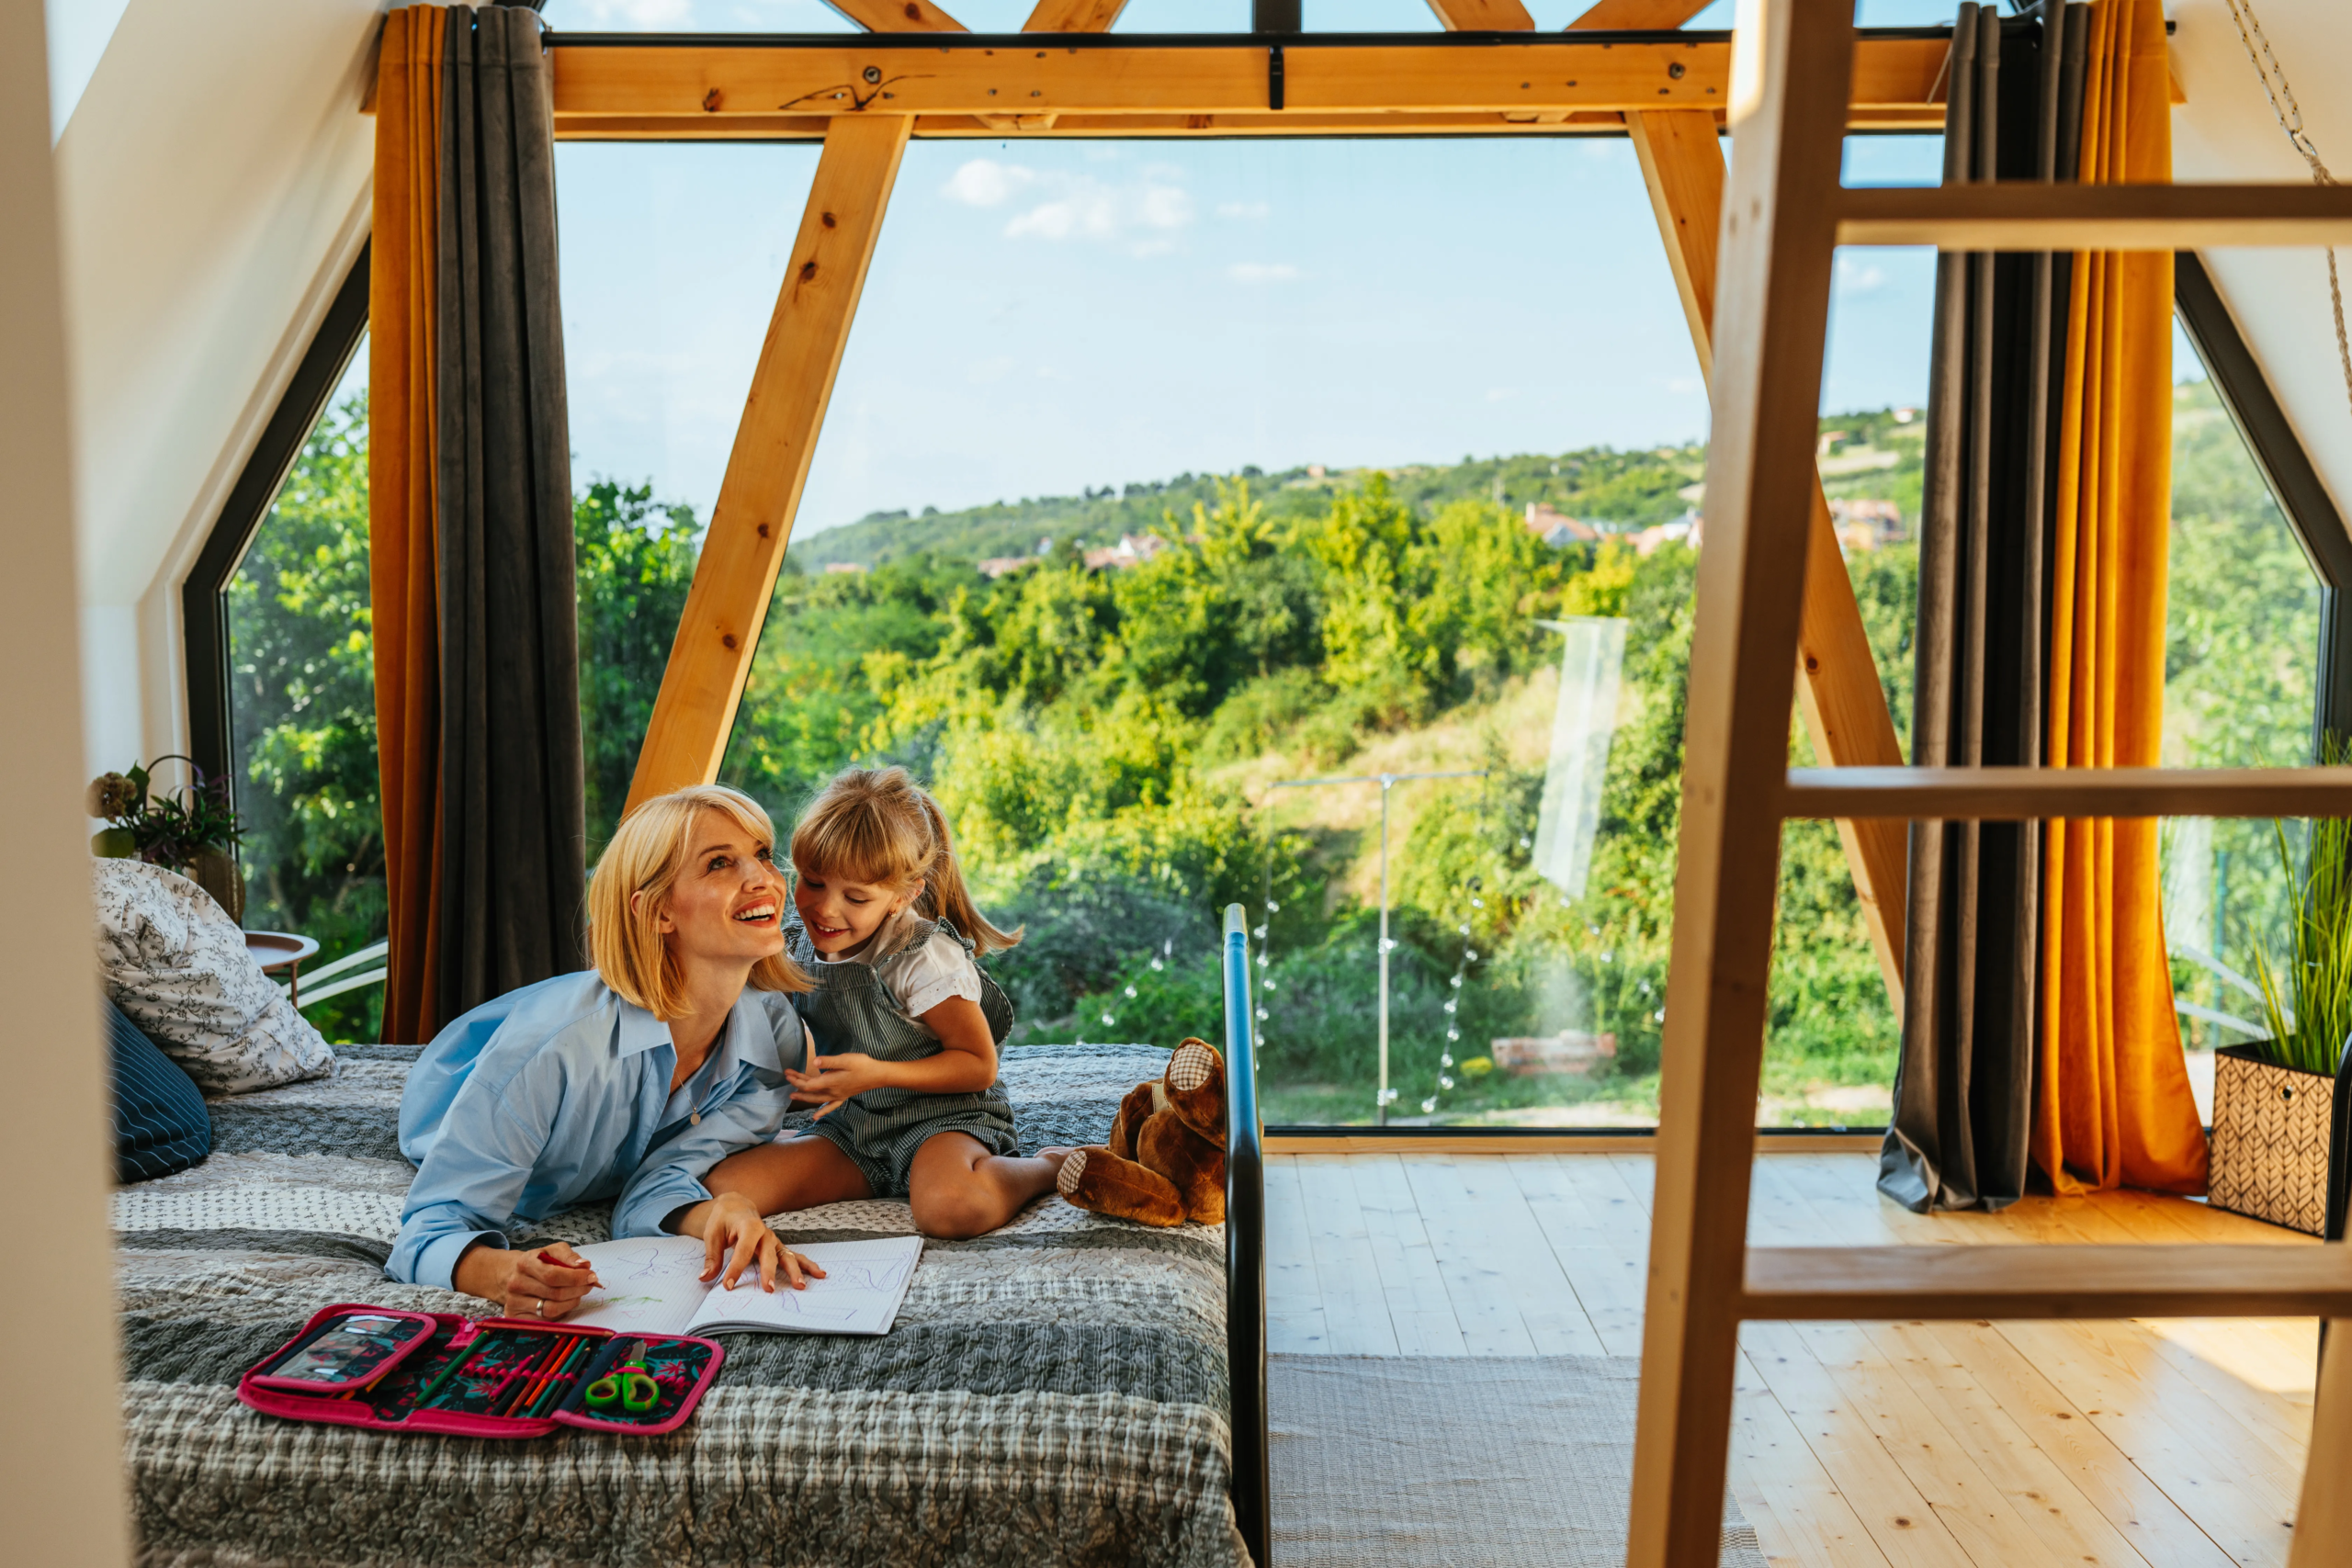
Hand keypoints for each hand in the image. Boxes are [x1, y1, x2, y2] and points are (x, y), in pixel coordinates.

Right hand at [452, 1241, 600, 1320]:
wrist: (513, 1276)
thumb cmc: (538, 1263)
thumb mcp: (552, 1251)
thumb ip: (569, 1256)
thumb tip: (584, 1266)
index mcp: (525, 1263)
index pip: (553, 1275)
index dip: (575, 1278)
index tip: (591, 1276)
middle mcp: (516, 1284)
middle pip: (555, 1294)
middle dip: (578, 1290)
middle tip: (589, 1285)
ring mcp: (514, 1303)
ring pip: (551, 1310)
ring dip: (571, 1302)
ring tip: (578, 1294)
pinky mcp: (515, 1317)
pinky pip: (545, 1320)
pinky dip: (560, 1312)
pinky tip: (564, 1303)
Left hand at [683, 1193, 827, 1292]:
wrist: (736, 1205)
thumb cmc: (723, 1219)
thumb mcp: (712, 1234)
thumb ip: (712, 1256)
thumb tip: (705, 1277)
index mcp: (748, 1226)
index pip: (742, 1250)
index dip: (735, 1268)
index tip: (728, 1285)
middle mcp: (765, 1233)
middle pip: (769, 1254)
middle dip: (769, 1272)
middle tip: (769, 1289)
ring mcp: (774, 1241)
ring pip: (786, 1256)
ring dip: (795, 1271)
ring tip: (801, 1286)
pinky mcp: (777, 1247)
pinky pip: (793, 1257)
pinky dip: (807, 1265)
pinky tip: (819, 1274)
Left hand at [784, 1052, 886, 1119]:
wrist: (877, 1075)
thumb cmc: (862, 1065)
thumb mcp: (846, 1059)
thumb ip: (829, 1061)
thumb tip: (814, 1061)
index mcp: (831, 1081)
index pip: (809, 1084)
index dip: (797, 1079)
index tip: (787, 1073)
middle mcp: (832, 1091)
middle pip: (811, 1091)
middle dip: (797, 1085)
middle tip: (786, 1078)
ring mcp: (838, 1095)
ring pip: (817, 1099)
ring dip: (805, 1097)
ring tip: (792, 1095)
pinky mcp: (843, 1096)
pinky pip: (830, 1106)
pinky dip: (823, 1111)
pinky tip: (816, 1116)